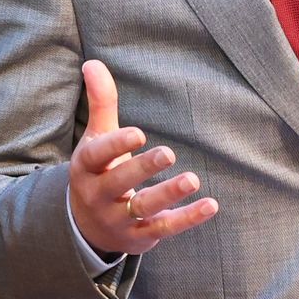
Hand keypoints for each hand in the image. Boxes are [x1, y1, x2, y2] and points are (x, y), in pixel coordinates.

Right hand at [66, 62, 216, 258]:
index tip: (139, 132)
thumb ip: (100, 102)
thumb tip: (93, 62)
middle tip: (168, 152)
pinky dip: (187, 218)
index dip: (116, 145)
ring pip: (143, 208)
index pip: (98, 156)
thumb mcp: (96, 139)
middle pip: (119, 182)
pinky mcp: (139, 236)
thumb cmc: (99, 171)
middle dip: (142, 169)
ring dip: (168, 194)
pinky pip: (164, 228)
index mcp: (87, 168)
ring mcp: (118, 219)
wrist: (87, 226)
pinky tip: (210, 205)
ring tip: (192, 179)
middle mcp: (98, 196)